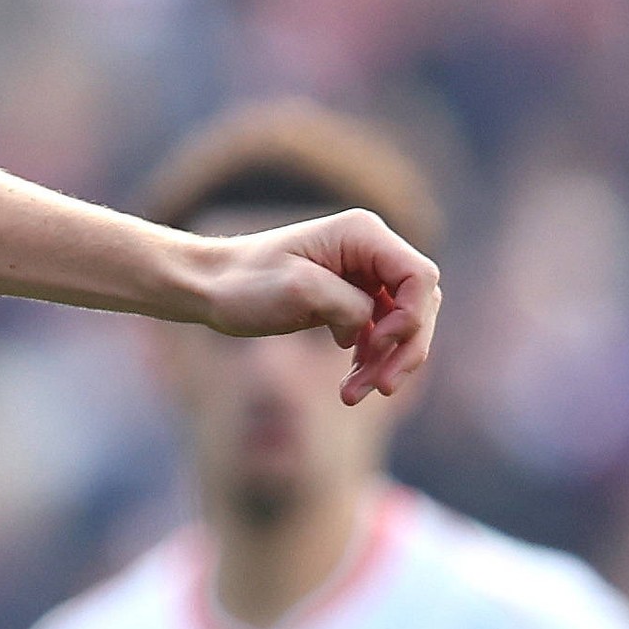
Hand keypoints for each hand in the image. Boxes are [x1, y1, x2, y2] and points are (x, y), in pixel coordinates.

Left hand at [200, 208, 440, 404]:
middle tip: (380, 388)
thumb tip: (374, 325)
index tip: (374, 345)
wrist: (208, 288)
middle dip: (404, 349)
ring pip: (403, 325)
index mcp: (361, 234)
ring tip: (352, 395)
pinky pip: (381, 333)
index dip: (410, 318)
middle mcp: (369, 249)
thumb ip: (350, 305)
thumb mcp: (298, 291)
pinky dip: (372, 360)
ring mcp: (363, 274)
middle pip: (419, 304)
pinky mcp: (352, 298)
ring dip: (387, 363)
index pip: (420, 277)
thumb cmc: (243, 284)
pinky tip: (349, 384)